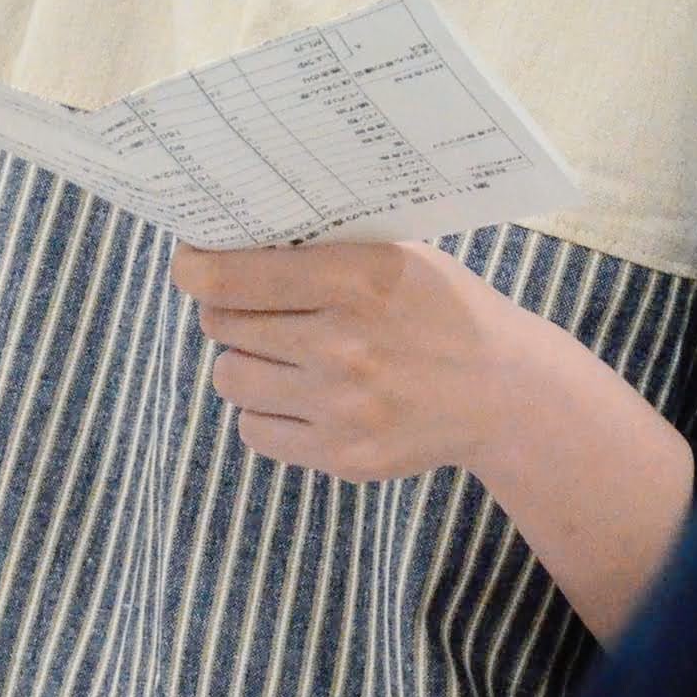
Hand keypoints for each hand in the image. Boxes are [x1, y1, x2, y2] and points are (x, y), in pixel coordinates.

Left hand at [174, 239, 558, 482]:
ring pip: (230, 378)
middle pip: (224, 325)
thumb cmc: (439, 311)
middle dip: (230, 313)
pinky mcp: (343, 455)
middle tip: (258, 309)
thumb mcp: (394, 256)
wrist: (504, 392)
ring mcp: (342, 406)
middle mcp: (344, 344)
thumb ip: (320, 249)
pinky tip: (301, 396)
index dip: (196, 268)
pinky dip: (266, 413)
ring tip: (283, 355)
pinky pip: (254, 431)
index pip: (230, 278)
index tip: (191, 264)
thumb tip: (227, 241)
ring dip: (245, 363)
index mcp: (356, 279)